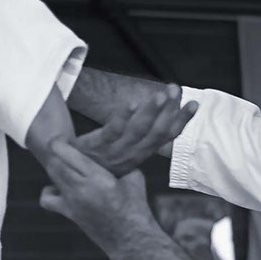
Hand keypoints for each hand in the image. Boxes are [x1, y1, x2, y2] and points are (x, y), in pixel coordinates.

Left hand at [40, 139, 155, 257]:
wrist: (131, 240)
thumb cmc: (136, 208)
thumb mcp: (135, 179)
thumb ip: (122, 165)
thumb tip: (115, 154)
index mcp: (97, 178)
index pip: (67, 154)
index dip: (59, 143)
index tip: (62, 138)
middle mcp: (80, 189)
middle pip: (55, 164)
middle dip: (57, 153)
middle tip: (64, 148)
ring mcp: (72, 203)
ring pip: (52, 177)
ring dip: (56, 167)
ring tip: (65, 164)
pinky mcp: (70, 214)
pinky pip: (48, 200)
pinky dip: (49, 191)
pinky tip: (60, 188)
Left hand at [73, 84, 197, 176]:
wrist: (66, 169)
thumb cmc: (96, 160)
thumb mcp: (123, 151)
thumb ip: (140, 135)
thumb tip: (161, 112)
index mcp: (139, 155)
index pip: (166, 137)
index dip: (181, 121)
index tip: (194, 104)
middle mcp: (130, 155)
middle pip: (156, 133)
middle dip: (169, 111)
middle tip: (176, 90)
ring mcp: (113, 152)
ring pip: (137, 131)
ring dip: (151, 112)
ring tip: (161, 95)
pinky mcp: (95, 146)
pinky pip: (111, 132)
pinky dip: (122, 118)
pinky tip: (131, 103)